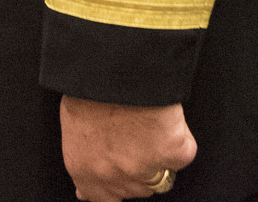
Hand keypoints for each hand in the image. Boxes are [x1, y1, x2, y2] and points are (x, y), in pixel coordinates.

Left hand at [59, 97, 196, 200]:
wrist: (112, 68)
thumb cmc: (88, 88)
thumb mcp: (74, 124)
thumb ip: (85, 156)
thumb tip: (84, 189)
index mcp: (83, 167)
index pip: (101, 198)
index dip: (114, 188)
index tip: (120, 176)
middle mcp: (113, 176)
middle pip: (137, 188)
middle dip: (139, 166)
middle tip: (134, 134)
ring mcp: (144, 169)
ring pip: (161, 176)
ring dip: (159, 153)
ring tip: (146, 121)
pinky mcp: (172, 155)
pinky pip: (183, 152)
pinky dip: (179, 135)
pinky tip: (163, 116)